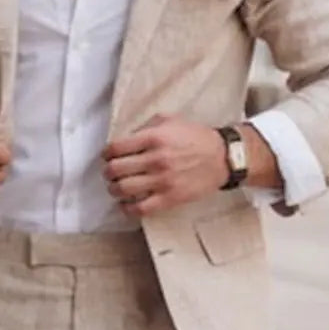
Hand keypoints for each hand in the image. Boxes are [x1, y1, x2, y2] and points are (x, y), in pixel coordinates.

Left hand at [103, 115, 228, 216]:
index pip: (116, 148)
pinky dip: (127, 208)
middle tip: (111, 173)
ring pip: (123, 190)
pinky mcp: (169, 199)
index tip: (107, 156)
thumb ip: (146, 127)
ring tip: (116, 188)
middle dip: (108, 172)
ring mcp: (162, 181)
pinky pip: (140, 209)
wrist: (221, 158)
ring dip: (114, 189)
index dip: (107, 153)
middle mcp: (155, 159)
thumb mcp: (170, 121)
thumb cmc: (195, 138)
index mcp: (154, 138)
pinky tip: (126, 205)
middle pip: (115, 170)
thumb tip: (124, 140)